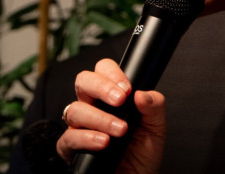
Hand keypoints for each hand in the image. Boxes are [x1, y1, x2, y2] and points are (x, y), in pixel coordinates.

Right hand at [56, 59, 166, 173]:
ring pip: (75, 110)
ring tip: (120, 129)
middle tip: (120, 100)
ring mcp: (81, 127)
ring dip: (100, 118)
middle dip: (101, 86)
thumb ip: (154, 107)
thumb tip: (143, 94)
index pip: (103, 70)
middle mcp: (93, 108)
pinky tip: (104, 142)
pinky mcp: (72, 150)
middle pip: (83, 81)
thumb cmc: (142, 154)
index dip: (112, 73)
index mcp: (111, 98)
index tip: (127, 88)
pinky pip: (68, 139)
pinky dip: (86, 138)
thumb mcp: (156, 128)